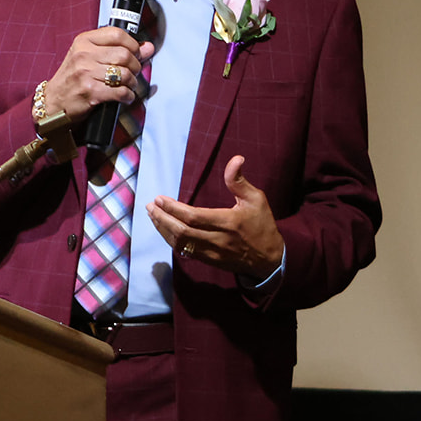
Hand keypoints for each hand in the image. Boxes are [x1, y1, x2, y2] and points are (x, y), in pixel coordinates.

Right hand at [42, 27, 154, 122]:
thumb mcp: (90, 57)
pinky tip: (125, 96)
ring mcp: (86, 73)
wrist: (54, 102)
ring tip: (129, 85)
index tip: (135, 53)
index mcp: (84, 41)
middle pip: (124, 54)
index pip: (117, 34)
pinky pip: (120, 92)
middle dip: (135, 66)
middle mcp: (83, 54)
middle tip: (133, 72)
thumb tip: (149, 47)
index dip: (133, 44)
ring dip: (132, 82)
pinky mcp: (90, 91)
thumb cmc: (73, 78)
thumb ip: (118, 49)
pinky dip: (128, 96)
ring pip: (124, 74)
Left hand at [146, 155, 284, 277]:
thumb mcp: (256, 199)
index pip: (194, 217)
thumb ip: (240, 181)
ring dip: (163, 229)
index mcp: (228, 222)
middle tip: (150, 206)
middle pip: (182, 232)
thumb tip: (236, 159)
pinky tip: (165, 229)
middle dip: (162, 219)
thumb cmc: (262, 225)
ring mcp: (212, 253)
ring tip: (153, 216)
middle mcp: (218, 240)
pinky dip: (172, 240)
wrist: (269, 259)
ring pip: (180, 244)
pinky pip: (185, 252)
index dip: (173, 209)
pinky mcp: (209, 261)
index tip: (160, 199)